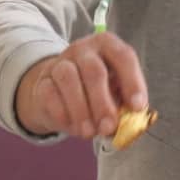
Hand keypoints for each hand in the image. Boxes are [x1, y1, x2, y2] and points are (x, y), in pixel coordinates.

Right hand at [16, 33, 148, 141]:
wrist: (59, 93)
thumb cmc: (96, 92)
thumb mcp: (115, 93)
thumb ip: (124, 105)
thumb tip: (129, 125)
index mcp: (108, 46)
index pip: (124, 57)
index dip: (133, 82)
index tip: (137, 107)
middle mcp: (83, 49)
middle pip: (94, 71)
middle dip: (102, 103)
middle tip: (108, 127)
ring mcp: (60, 62)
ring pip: (68, 79)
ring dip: (81, 110)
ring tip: (89, 132)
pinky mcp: (43, 80)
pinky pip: (50, 94)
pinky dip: (63, 114)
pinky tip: (73, 127)